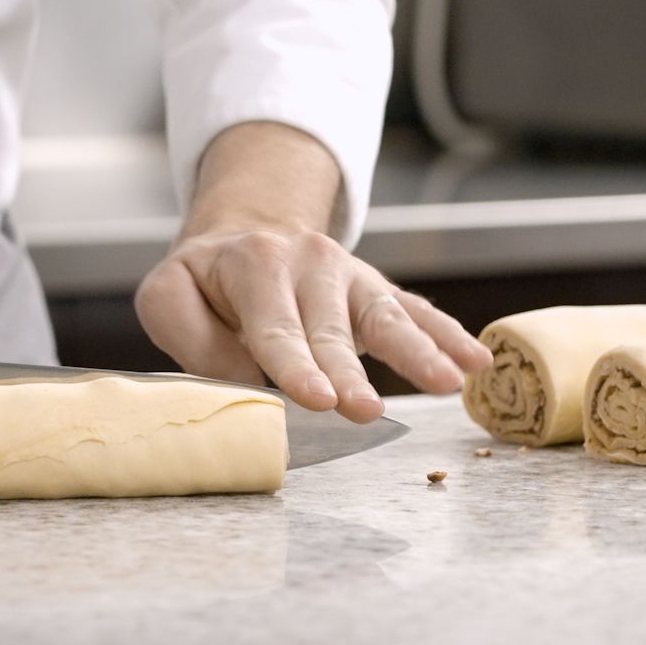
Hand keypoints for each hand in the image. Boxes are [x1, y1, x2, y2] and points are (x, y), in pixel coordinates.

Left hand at [135, 227, 490, 422]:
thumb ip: (193, 338)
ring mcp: (352, 276)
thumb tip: (241, 382)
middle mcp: (310, 263)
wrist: (245, 232)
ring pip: (388, 316)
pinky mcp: (377, 291)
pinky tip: (477, 362)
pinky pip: (418, 312)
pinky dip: (449, 336)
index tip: (316, 400)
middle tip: (366, 412)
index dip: (296, 365)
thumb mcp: (169, 296)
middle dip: (350, 373)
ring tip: (448, 384)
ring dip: (418, 353)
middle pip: (332, 330)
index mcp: (255, 265)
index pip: (276, 327)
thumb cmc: (205, 281)